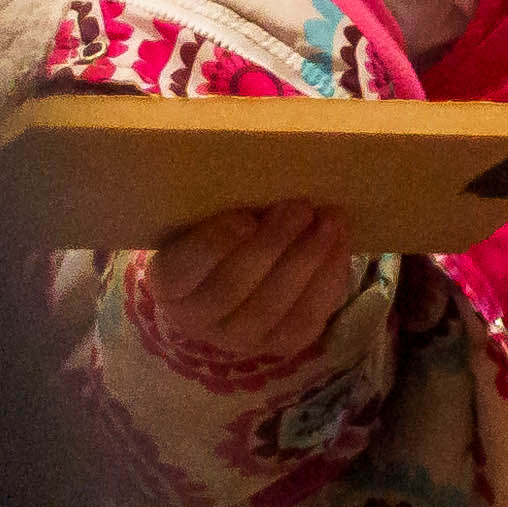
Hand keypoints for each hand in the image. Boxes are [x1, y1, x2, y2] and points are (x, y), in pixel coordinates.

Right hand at [129, 200, 353, 369]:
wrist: (229, 284)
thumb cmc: (218, 236)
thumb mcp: (206, 217)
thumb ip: (223, 201)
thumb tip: (266, 160)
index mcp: (168, 282)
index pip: (181, 270)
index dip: (212, 246)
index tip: (245, 217)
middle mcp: (196, 319)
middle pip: (233, 287)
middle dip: (272, 245)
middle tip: (300, 207)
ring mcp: (237, 338)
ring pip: (272, 306)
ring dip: (307, 260)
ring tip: (331, 220)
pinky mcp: (277, 346)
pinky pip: (305, 319)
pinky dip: (326, 281)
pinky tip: (339, 246)